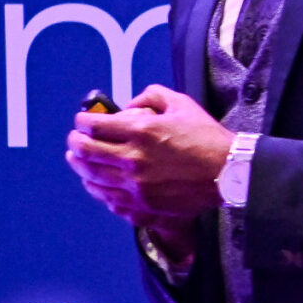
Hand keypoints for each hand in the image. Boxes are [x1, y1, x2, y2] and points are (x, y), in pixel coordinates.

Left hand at [64, 85, 231, 223]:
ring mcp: (136, 187)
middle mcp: (133, 160)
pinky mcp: (143, 207)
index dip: (82, 121)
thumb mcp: (180, 103)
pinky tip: (95, 183)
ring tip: (77, 160)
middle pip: (87, 152)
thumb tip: (129, 106)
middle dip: (75, 143)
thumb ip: (150, 96)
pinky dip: (97, 189)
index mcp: (140, 132)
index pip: (94, 125)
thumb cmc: (206, 137)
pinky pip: (109, 200)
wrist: (228, 173)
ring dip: (80, 167)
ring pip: (93, 178)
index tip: (81, 120)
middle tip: (74, 139)